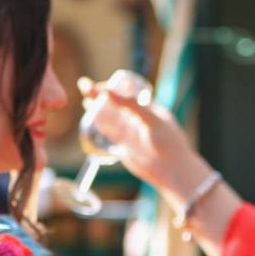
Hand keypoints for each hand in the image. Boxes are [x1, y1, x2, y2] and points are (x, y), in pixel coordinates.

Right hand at [78, 77, 216, 209]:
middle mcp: (136, 116)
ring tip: (84, 98)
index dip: (111, 86)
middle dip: (100, 94)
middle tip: (83, 85)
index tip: (98, 86)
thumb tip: (108, 91)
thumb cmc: (167, 142)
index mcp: (146, 106)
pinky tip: (89, 117)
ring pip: (109, 116)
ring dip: (96, 107)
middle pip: (114, 101)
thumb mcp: (151, 119)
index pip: (125, 90)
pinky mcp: (123, 145)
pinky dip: (98, 124)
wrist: (171, 170)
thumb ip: (130, 105)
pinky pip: (108, 132)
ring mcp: (129, 130)